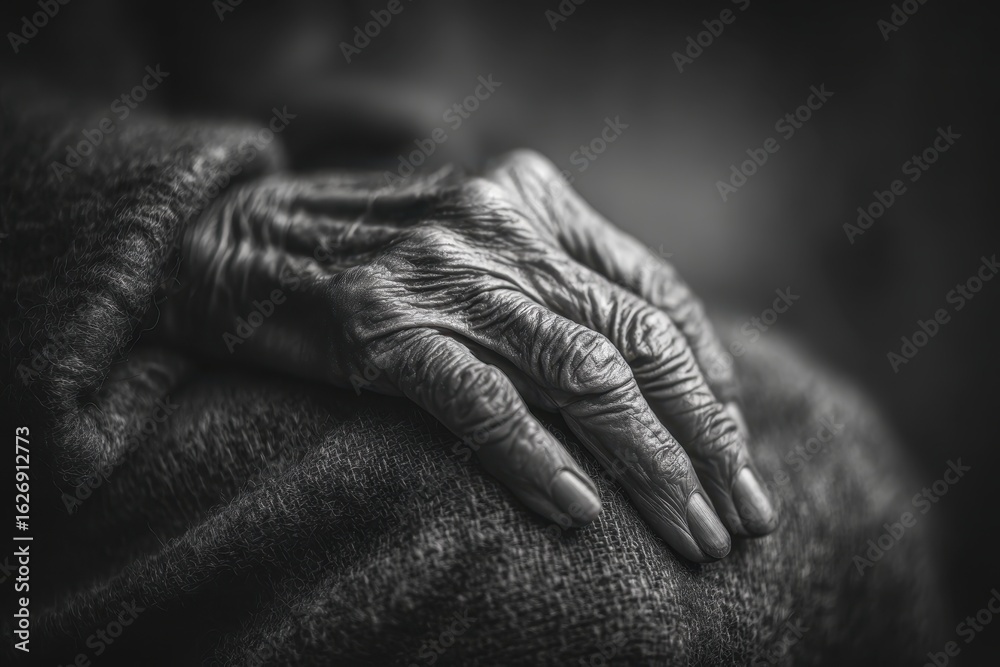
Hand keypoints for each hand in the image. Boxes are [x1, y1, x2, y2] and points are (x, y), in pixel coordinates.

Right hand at [157, 150, 776, 561]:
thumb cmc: (362, 257)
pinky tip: (579, 515)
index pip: (657, 292)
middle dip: (704, 440)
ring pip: (583, 375)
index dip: (709, 380)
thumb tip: (638, 374)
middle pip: (637, 342)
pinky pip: (481, 401)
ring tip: (693, 536)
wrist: (228, 243)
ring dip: (649, 465)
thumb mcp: (475, 245)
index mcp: (535, 198)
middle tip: (744, 519)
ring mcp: (444, 273)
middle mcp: (503, 225)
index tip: (737, 452)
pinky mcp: (381, 326)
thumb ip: (551, 282)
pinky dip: (536, 459)